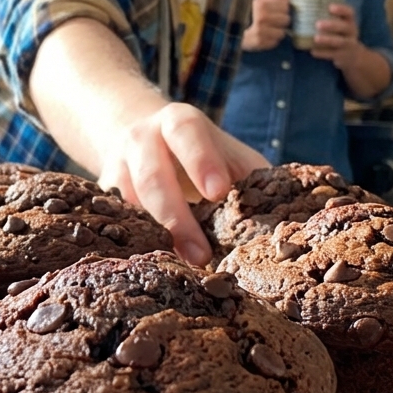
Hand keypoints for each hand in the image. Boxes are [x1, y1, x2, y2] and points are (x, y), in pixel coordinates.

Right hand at [98, 102, 268, 266]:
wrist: (141, 136)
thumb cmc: (201, 154)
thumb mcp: (227, 153)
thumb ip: (251, 178)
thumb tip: (289, 221)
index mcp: (179, 123)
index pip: (188, 133)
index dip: (201, 160)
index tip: (218, 192)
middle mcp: (141, 139)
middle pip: (151, 175)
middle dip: (175, 217)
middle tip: (201, 256)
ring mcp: (116, 167)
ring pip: (127, 202)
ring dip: (154, 236)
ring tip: (179, 269)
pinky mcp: (103, 197)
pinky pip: (114, 222)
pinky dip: (133, 244)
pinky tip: (153, 266)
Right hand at [241, 0, 290, 50]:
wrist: (232, 30)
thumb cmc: (248, 14)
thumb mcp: (259, 0)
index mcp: (261, 4)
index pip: (285, 6)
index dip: (283, 8)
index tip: (278, 10)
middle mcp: (261, 17)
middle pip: (286, 20)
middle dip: (281, 21)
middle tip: (273, 21)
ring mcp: (260, 31)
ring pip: (282, 33)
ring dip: (277, 32)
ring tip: (268, 30)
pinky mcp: (259, 43)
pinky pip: (275, 42)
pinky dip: (271, 40)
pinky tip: (264, 37)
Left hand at [310, 3, 360, 68]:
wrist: (351, 55)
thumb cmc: (338, 34)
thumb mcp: (338, 24)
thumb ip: (325, 15)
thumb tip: (300, 1)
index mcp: (349, 21)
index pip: (349, 12)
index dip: (341, 9)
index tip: (330, 7)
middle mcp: (351, 31)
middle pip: (344, 27)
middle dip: (332, 25)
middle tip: (317, 24)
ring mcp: (348, 44)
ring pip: (339, 42)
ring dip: (327, 40)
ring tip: (315, 38)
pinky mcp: (342, 55)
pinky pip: (333, 54)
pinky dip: (323, 53)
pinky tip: (312, 51)